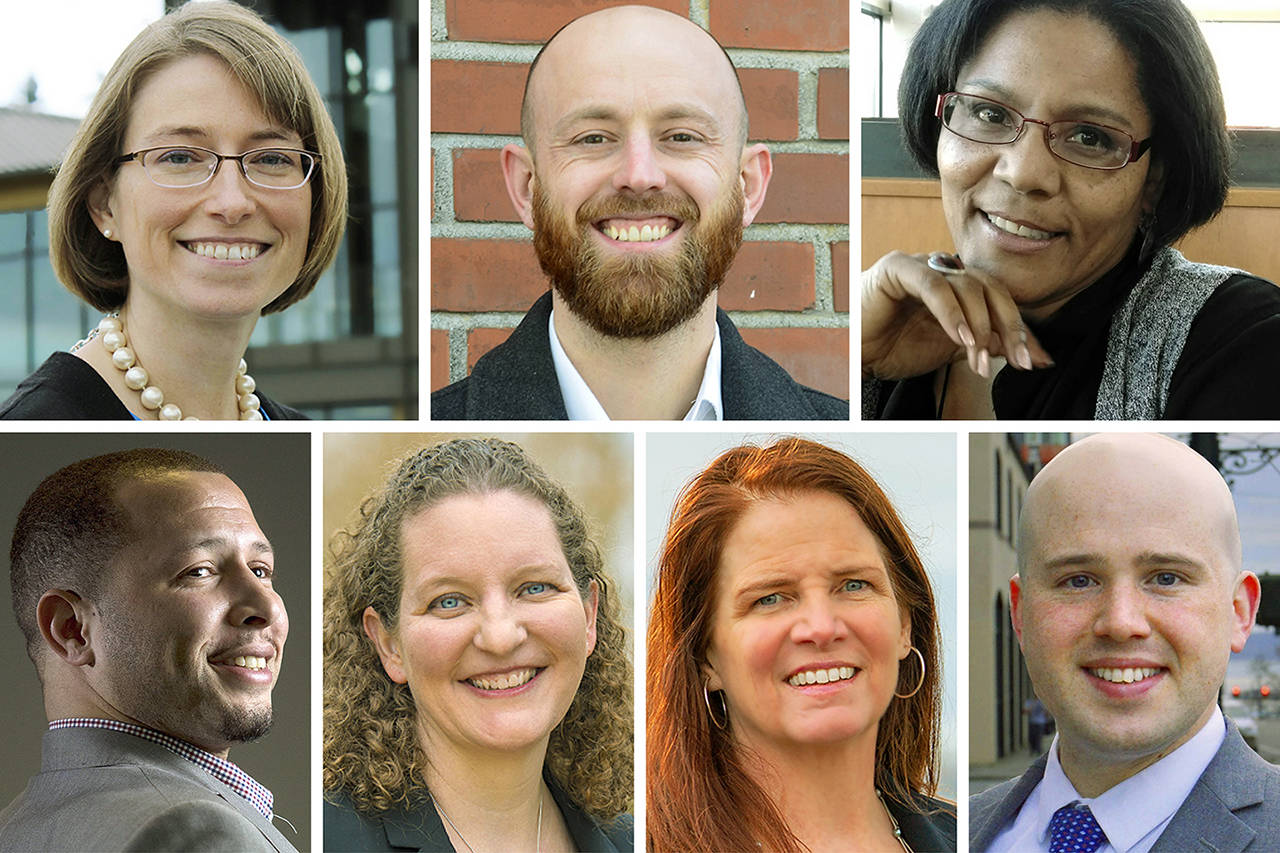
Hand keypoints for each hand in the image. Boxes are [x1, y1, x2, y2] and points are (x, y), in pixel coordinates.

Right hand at [861, 251, 1052, 380]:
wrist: (853, 355)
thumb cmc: (894, 349)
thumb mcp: (952, 349)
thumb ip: (989, 345)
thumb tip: (1035, 356)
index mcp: (958, 285)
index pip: (1000, 299)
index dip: (1019, 328)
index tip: (1033, 360)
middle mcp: (944, 270)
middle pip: (990, 288)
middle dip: (1009, 325)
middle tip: (1018, 359)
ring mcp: (922, 265)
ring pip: (967, 285)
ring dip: (978, 325)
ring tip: (977, 357)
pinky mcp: (897, 268)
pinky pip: (934, 285)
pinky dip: (951, 312)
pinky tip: (959, 338)